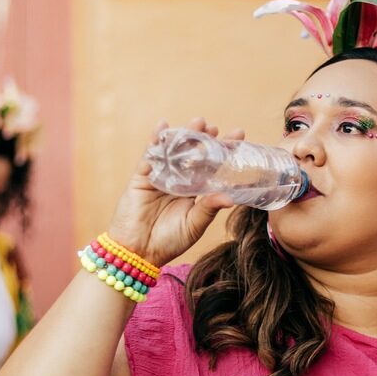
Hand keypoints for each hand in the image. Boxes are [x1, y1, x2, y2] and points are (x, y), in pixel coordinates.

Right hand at [105, 118, 243, 265]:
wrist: (138, 252)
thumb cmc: (169, 242)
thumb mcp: (194, 225)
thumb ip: (208, 209)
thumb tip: (230, 197)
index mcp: (194, 192)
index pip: (212, 167)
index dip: (223, 151)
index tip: (238, 135)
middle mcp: (178, 181)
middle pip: (193, 154)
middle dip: (203, 139)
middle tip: (214, 127)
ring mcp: (160, 177)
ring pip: (174, 151)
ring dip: (183, 135)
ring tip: (197, 122)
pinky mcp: (142, 177)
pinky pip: (149, 155)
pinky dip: (155, 140)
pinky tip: (163, 127)